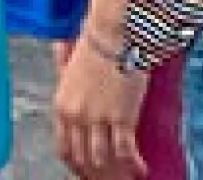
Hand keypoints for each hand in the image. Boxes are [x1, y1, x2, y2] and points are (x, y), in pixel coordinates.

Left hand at [55, 34, 148, 179]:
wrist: (112, 36)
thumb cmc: (94, 50)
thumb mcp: (71, 78)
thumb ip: (71, 99)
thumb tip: (74, 117)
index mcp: (61, 107)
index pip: (64, 148)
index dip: (77, 165)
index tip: (88, 172)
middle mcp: (76, 116)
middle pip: (83, 157)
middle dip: (97, 173)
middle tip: (111, 178)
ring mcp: (98, 118)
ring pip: (102, 158)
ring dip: (116, 171)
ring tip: (128, 175)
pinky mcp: (121, 117)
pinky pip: (125, 151)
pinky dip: (133, 164)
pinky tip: (141, 168)